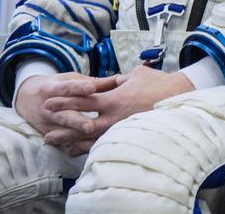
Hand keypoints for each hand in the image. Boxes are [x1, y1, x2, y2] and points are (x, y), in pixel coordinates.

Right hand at [14, 72, 116, 147]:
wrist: (27, 99)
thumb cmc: (59, 86)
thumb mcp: (70, 79)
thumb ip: (93, 82)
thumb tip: (119, 78)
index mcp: (52, 89)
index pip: (67, 88)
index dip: (79, 88)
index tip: (92, 87)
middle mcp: (48, 108)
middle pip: (64, 115)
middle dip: (77, 121)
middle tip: (90, 126)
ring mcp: (48, 123)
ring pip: (64, 131)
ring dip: (77, 136)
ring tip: (89, 141)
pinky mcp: (50, 134)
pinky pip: (65, 142)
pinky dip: (77, 146)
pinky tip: (90, 149)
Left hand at [41, 65, 193, 153]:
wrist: (179, 97)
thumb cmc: (159, 83)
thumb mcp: (136, 74)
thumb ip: (118, 80)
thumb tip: (110, 81)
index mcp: (113, 98)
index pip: (83, 100)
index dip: (65, 101)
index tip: (49, 102)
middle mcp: (113, 116)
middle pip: (81, 123)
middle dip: (63, 126)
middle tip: (46, 127)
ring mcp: (120, 128)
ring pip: (89, 138)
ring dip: (71, 140)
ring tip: (55, 143)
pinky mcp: (128, 136)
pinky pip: (104, 143)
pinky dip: (88, 147)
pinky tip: (77, 150)